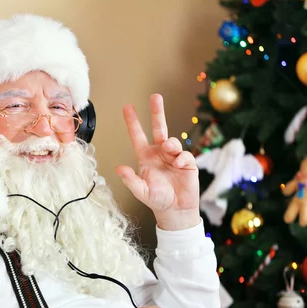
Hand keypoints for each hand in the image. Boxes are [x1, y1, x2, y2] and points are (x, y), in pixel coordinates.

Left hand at [116, 94, 199, 230]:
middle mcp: (159, 153)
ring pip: (172, 141)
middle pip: (159, 128)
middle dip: (157, 112)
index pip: (138, 136)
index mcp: (146, 157)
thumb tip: (118, 169)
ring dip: (171, 143)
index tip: (127, 107)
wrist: (175, 210)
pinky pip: (185, 155)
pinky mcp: (187, 163)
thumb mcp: (141, 191)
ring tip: (170, 150)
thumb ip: (130, 180)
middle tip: (155, 97)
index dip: (133, 122)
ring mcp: (174, 157)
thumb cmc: (156, 199)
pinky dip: (182, 158)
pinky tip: (179, 166)